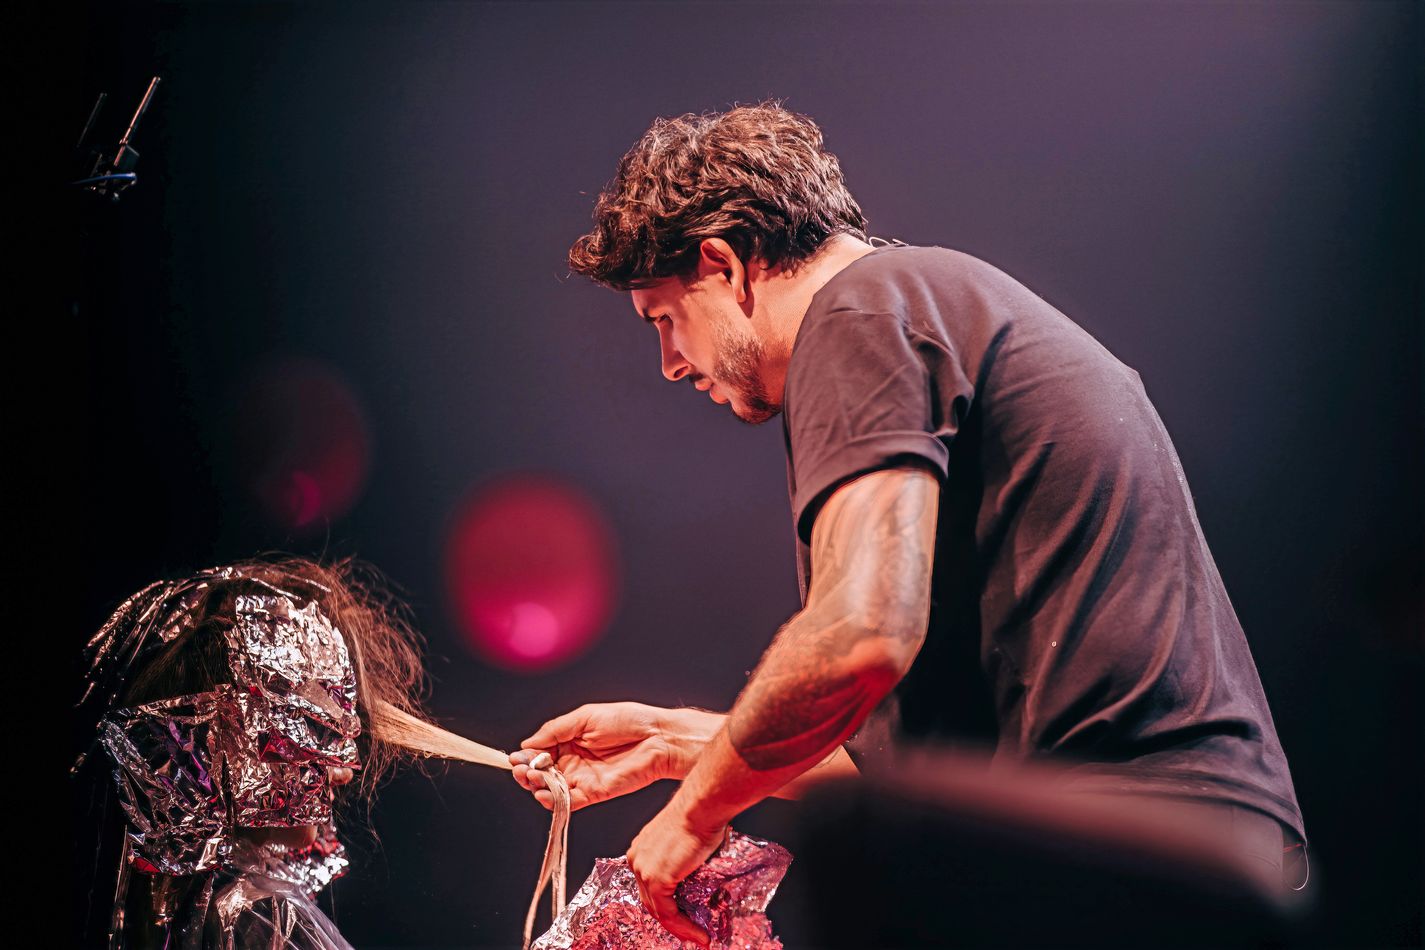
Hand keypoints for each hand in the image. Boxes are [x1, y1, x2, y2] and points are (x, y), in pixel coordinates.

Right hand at [510, 702, 721, 811]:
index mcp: (570, 740)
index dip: (526, 756)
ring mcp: (582, 779)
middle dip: (527, 772)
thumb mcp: (585, 717)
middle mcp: (573, 761)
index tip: (516, 757)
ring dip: (536, 787)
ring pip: (550, 789)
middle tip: (522, 769)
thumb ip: (556, 730)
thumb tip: (528, 742)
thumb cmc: (629, 721)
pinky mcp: (593, 794)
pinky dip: (553, 802)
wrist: (658, 738)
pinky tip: (544, 795)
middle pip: (541, 773)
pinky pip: (568, 803)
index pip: (539, 751)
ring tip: (533, 778)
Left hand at [627, 800, 726, 947]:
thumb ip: (685, 858)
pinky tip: (699, 933)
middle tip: (691, 934)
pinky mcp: (656, 879)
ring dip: (680, 929)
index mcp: (642, 849)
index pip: (650, 886)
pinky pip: (668, 914)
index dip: (666, 904)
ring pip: (658, 911)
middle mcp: (637, 860)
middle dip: (672, 922)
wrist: (700, 806)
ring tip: (698, 938)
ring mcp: (644, 870)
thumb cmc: (700, 814)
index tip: (683, 917)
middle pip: (651, 901)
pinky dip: (684, 927)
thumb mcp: (686, 839)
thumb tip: (700, 871)